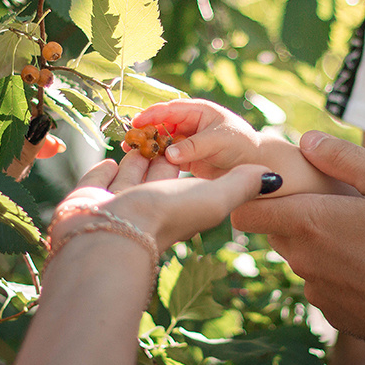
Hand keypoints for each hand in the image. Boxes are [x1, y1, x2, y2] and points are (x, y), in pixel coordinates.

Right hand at [55, 148, 274, 255]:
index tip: (187, 131)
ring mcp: (117, 202)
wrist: (110, 237)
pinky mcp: (90, 199)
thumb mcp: (215, 197)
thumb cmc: (164, 217)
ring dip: (135, 154)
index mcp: (178, 203)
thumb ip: (243, 184)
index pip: (187, 172)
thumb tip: (275, 179)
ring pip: (130, 172)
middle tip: (160, 127)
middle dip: (160, 150)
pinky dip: (106, 168)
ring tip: (136, 134)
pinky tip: (112, 156)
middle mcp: (148, 204)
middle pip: (158, 170)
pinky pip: (101, 179)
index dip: (188, 151)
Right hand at [131, 99, 262, 178]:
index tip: (137, 122)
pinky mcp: (185, 157)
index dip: (152, 114)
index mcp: (198, 111)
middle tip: (128, 139)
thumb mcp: (218, 142)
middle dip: (145, 131)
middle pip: (161, 124)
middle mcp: (189, 123)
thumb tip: (169, 154)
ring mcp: (185, 140)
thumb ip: (194, 147)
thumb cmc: (241, 145)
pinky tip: (142, 164)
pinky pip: (166, 155)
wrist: (253, 165)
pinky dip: (154, 158)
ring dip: (147, 145)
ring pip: (161, 140)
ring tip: (130, 152)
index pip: (170, 109)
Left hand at [230, 131, 364, 351]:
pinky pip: (325, 288)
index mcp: (309, 224)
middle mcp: (304, 263)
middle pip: (278, 233)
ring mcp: (319, 294)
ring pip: (304, 261)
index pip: (247, 212)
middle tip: (339, 208)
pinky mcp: (336, 317)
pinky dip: (341, 277)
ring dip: (322, 249)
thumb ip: (343, 156)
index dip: (257, 196)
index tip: (281, 187)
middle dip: (297, 217)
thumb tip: (306, 140)